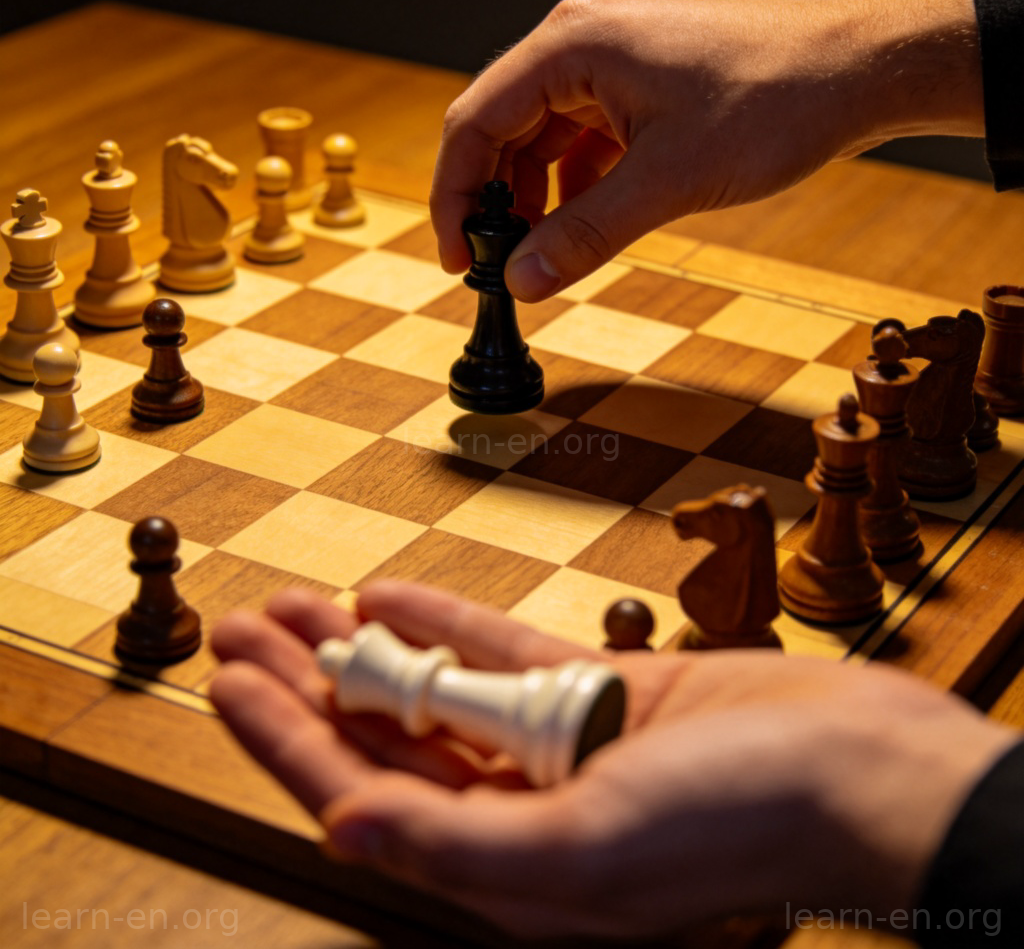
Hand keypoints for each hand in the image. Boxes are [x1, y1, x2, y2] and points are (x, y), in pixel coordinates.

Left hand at [210, 580, 1013, 939]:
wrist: (856, 768)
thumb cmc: (741, 824)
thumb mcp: (590, 847)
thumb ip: (460, 844)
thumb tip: (345, 831)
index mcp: (506, 871)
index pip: (362, 796)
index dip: (286, 740)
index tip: (229, 682)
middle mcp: (520, 814)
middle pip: (384, 738)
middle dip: (307, 683)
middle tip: (244, 629)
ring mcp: (558, 749)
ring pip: (434, 690)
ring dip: (366, 646)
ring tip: (302, 604)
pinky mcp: (599, 695)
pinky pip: (503, 655)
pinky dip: (447, 625)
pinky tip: (395, 596)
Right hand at [431, 0, 981, 300]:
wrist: (856, 68)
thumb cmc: (773, 99)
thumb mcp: (667, 182)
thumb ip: (584, 234)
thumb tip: (521, 281)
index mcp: (571, 43)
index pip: (474, 121)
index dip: (454, 196)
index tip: (456, 257)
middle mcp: (580, 39)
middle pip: (500, 127)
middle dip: (490, 199)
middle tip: (494, 264)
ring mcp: (610, 58)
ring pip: (540, 135)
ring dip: (532, 195)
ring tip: (538, 251)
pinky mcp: (636, 81)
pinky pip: (581, 136)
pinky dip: (572, 183)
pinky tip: (582, 221)